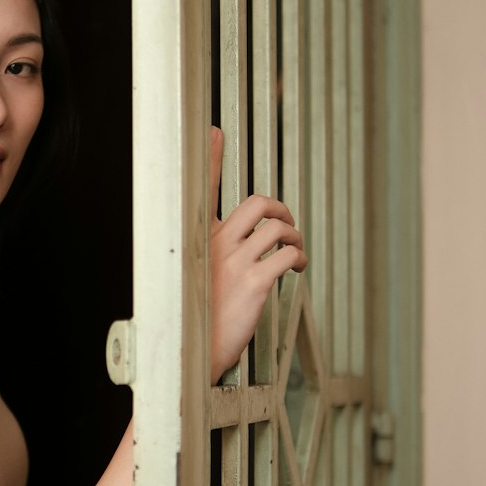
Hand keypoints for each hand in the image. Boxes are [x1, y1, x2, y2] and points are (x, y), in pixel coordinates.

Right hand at [209, 126, 306, 382]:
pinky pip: (286, 254)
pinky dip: (298, 256)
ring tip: (295, 250)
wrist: (186, 354)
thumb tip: (228, 249)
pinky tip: (297, 268)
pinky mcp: (254, 283)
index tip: (212, 131)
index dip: (208, 156)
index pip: (200, 188)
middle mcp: (213, 243)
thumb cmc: (190, 319)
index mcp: (194, 239)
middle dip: (279, 208)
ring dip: (293, 234)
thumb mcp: (189, 279)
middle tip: (285, 223)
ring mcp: (234, 262)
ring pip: (277, 227)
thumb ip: (205, 257)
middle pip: (256, 203)